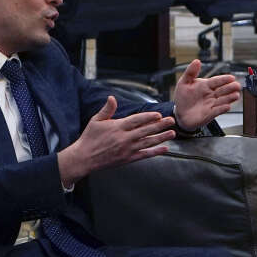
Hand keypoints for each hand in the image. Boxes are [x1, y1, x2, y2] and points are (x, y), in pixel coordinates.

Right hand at [57, 95, 174, 184]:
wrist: (84, 158)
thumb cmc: (90, 138)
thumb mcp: (96, 120)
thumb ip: (107, 109)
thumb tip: (112, 97)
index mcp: (117, 127)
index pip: (136, 120)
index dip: (148, 117)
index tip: (158, 114)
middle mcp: (124, 138)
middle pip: (146, 130)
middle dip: (160, 125)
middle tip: (171, 121)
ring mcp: (127, 149)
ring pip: (148, 142)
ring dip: (161, 137)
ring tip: (172, 133)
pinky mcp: (128, 158)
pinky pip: (145, 155)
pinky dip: (156, 152)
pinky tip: (165, 149)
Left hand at [172, 59, 239, 131]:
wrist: (180, 114)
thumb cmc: (183, 97)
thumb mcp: (184, 83)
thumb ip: (191, 72)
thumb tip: (197, 61)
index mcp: (206, 85)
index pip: (216, 81)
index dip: (224, 79)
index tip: (231, 77)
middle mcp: (211, 94)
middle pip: (223, 90)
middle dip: (231, 88)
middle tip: (237, 85)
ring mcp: (212, 104)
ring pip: (223, 100)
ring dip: (230, 98)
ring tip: (236, 95)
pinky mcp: (211, 114)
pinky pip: (217, 111)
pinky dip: (222, 109)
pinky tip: (227, 106)